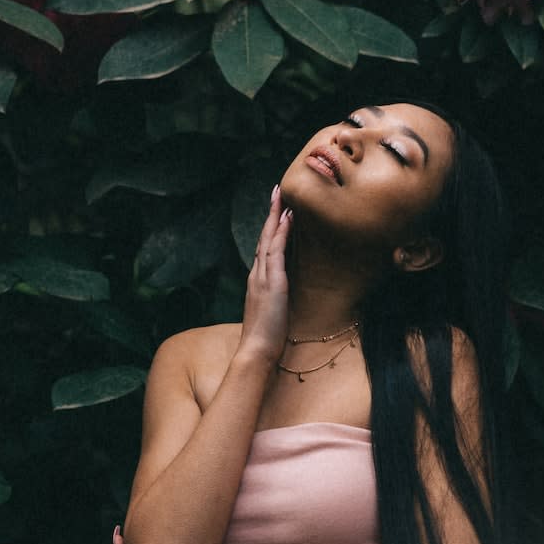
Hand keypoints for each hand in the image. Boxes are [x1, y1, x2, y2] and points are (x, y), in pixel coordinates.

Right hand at [237, 185, 290, 363]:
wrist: (256, 352)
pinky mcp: (272, 282)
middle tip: (276, 191)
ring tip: (281, 196)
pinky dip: (280, 233)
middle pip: (263, 237)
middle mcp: (257, 275)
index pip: (264, 248)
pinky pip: (276, 251)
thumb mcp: (270, 314)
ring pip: (268, 239)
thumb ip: (274, 300)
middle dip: (270, 213)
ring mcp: (262, 277)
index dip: (269, 229)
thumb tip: (282, 296)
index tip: (276, 211)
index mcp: (257, 282)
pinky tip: (287, 218)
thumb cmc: (265, 338)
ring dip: (275, 216)